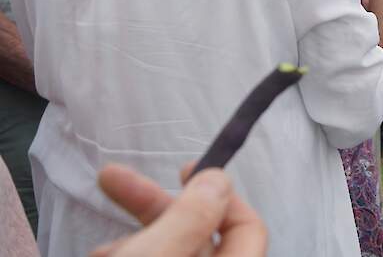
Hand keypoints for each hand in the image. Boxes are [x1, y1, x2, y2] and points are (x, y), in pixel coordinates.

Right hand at [91, 163, 266, 256]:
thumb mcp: (157, 254)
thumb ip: (190, 218)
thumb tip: (217, 181)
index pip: (248, 228)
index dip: (220, 194)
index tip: (183, 168)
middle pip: (198, 233)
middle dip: (154, 206)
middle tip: (113, 178)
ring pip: (170, 248)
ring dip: (134, 237)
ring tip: (103, 247)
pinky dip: (130, 253)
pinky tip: (100, 255)